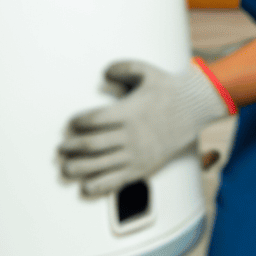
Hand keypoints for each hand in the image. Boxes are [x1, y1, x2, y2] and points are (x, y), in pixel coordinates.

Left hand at [59, 59, 234, 196]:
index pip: (93, 120)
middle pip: (91, 145)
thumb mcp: (146, 72)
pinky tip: (86, 187)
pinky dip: (99, 185)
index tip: (70, 124)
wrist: (195, 109)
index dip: (77, 123)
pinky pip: (117, 180)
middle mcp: (130, 135)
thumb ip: (123, 68)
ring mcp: (136, 153)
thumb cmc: (169, 90)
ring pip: (100, 165)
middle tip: (61, 149)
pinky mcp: (143, 167)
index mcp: (127, 112)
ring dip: (79, 168)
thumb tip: (104, 72)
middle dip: (72, 147)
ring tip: (66, 169)